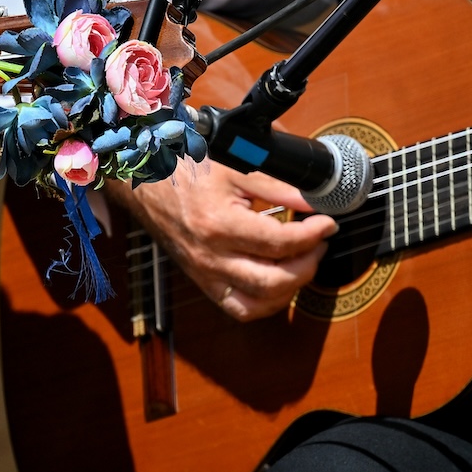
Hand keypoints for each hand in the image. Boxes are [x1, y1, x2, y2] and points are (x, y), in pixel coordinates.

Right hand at [106, 159, 337, 321]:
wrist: (143, 179)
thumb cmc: (184, 167)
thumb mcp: (234, 164)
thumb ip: (277, 184)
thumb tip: (314, 200)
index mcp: (218, 225)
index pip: (280, 243)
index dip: (313, 234)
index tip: (327, 221)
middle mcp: (210, 257)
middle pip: (273, 282)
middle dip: (308, 265)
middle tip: (319, 243)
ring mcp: (204, 273)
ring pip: (257, 305)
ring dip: (289, 289)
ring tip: (302, 262)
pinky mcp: (201, 280)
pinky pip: (237, 307)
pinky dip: (264, 302)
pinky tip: (279, 281)